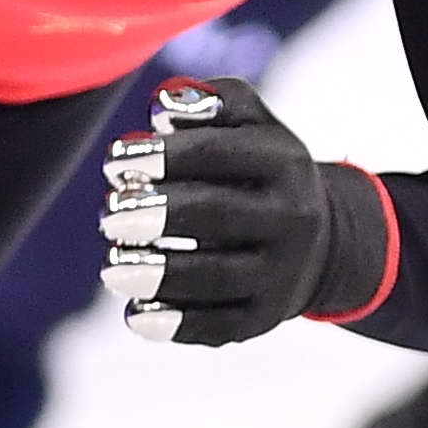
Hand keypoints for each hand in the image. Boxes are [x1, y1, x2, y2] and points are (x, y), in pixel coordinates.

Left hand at [98, 76, 392, 346]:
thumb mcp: (252, 123)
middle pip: (218, 216)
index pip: (218, 154)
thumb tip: (161, 107)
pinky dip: (176, 324)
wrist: (320, 240)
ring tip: (110, 269)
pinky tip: (135, 314)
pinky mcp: (265, 318)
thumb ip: (211, 101)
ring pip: (216, 278)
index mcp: (284, 161)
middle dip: (157, 215)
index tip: (113, 161)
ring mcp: (281, 273)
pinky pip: (220, 326)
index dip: (163, 156)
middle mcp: (291, 218)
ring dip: (158, 274)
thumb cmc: (258, 169)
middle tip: (107, 214)